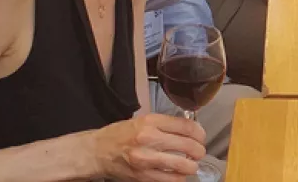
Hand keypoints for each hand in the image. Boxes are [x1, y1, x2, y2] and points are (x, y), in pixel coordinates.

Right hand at [91, 114, 206, 181]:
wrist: (97, 152)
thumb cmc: (120, 135)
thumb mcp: (142, 121)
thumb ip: (165, 125)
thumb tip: (190, 130)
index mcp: (151, 122)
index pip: (187, 126)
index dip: (200, 133)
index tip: (201, 137)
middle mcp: (149, 139)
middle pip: (189, 146)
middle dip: (199, 151)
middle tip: (198, 152)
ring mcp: (146, 160)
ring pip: (183, 166)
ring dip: (191, 167)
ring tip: (190, 165)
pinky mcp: (143, 177)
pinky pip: (171, 180)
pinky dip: (179, 178)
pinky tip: (177, 173)